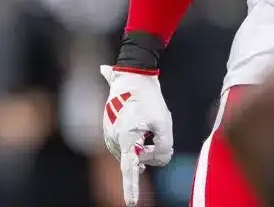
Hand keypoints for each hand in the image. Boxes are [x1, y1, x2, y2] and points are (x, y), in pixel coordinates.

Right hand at [101, 65, 173, 206]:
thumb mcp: (164, 123)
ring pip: (133, 152)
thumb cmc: (150, 99)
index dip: (131, 188)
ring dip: (143, 143)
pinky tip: (139, 123)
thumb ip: (164, 147)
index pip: (130, 169)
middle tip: (154, 130)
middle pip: (138, 160)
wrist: (132, 78)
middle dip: (150, 150)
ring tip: (145, 122)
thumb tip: (155, 161)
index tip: (131, 204)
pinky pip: (127, 144)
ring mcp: (109, 136)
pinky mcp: (109, 132)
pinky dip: (137, 138)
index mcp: (126, 138)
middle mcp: (113, 141)